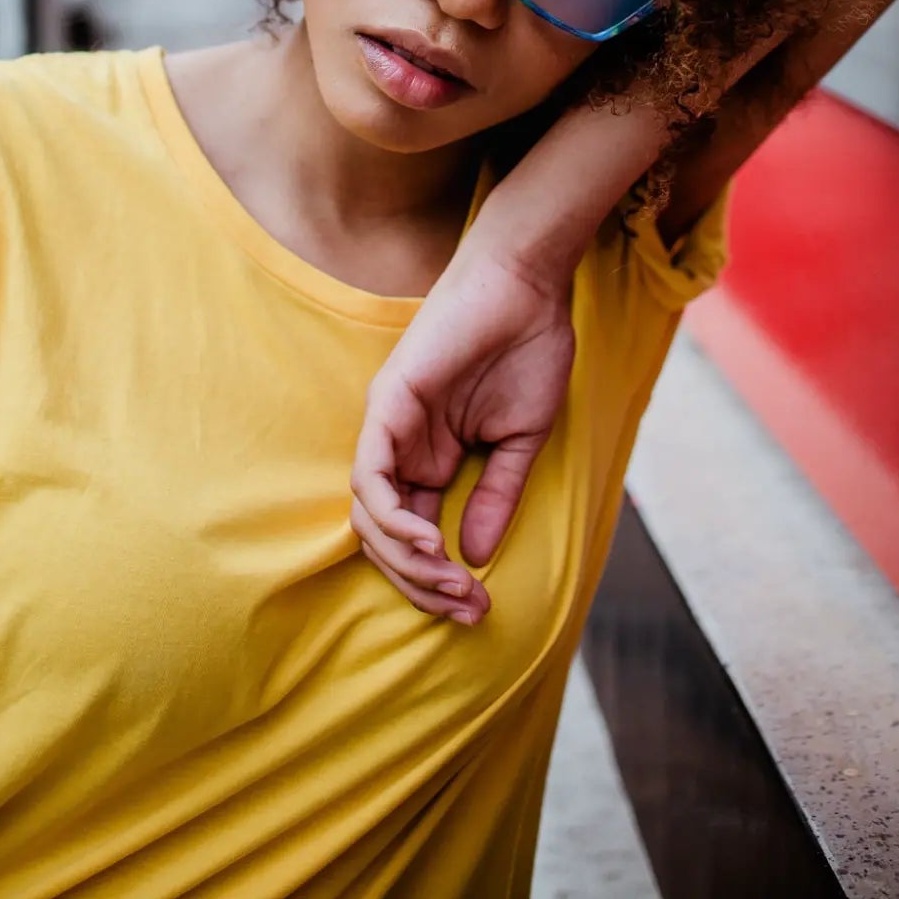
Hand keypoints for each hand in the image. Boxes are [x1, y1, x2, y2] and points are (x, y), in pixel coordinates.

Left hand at [349, 241, 575, 625]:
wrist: (528, 288)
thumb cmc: (528, 349)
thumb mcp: (519, 441)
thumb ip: (496, 495)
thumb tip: (475, 557)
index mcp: (431, 458)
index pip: (413, 537)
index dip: (437, 583)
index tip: (479, 610)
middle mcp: (401, 448)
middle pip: (384, 540)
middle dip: (422, 586)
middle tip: (468, 608)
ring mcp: (389, 427)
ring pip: (370, 518)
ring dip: (408, 563)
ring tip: (452, 581)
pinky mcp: (387, 404)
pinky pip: (369, 476)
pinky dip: (392, 519)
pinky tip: (431, 542)